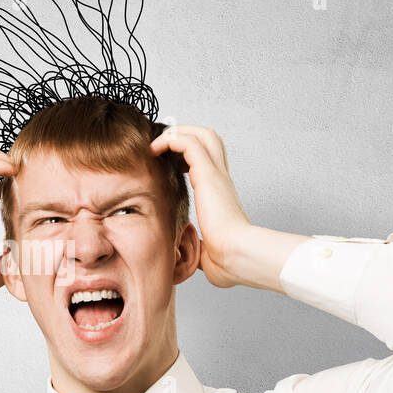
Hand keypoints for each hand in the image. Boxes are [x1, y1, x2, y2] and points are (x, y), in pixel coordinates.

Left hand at [150, 124, 253, 287]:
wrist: (237, 257)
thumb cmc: (227, 259)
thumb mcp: (206, 251)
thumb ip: (195, 248)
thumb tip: (184, 256)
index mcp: (221, 193)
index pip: (208, 159)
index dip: (188, 153)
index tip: (168, 162)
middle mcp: (221, 179)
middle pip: (209, 137)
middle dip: (185, 133)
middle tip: (162, 146)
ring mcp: (216, 175)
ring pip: (201, 133)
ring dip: (177, 132)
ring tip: (157, 144)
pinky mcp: (208, 175)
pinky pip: (188, 142)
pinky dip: (170, 139)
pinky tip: (154, 149)